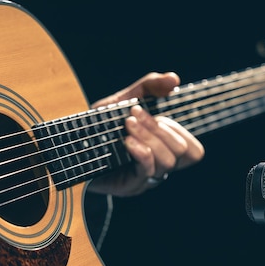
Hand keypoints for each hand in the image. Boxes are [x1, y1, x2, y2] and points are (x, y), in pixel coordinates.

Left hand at [86, 72, 204, 196]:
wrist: (69, 147)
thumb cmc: (100, 126)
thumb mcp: (126, 100)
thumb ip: (150, 87)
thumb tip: (175, 79)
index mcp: (165, 151)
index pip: (194, 151)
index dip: (179, 130)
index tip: (156, 112)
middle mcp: (160, 168)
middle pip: (182, 151)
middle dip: (159, 128)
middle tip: (134, 115)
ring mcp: (146, 179)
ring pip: (168, 161)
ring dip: (149, 137)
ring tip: (128, 124)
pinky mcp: (130, 186)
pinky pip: (148, 170)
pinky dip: (141, 152)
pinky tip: (127, 141)